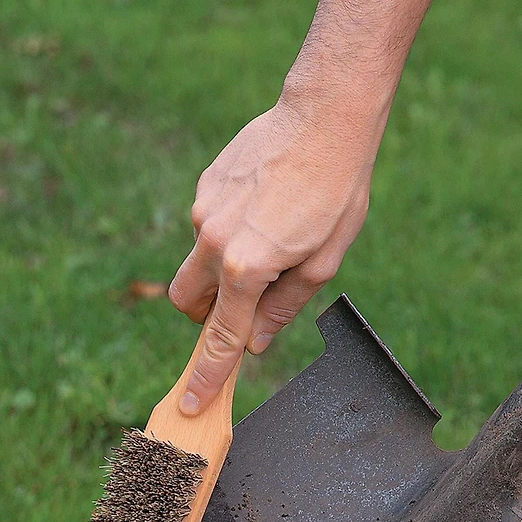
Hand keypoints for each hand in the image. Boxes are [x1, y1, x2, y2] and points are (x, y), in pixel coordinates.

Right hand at [168, 98, 372, 414]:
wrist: (325, 119)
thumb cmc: (336, 195)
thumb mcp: (323, 264)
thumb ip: (283, 308)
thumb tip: (256, 342)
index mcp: (247, 268)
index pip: (219, 337)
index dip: (207, 375)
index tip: (190, 402)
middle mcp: (214, 241)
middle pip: (185, 300)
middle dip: (204, 315)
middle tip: (241, 306)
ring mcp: (204, 210)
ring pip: (197, 260)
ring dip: (222, 268)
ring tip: (272, 238)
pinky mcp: (205, 184)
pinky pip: (208, 224)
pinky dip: (228, 232)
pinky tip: (266, 208)